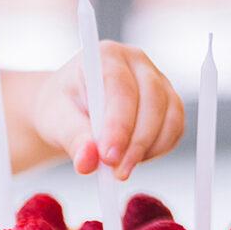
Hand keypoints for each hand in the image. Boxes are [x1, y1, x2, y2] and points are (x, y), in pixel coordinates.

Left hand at [33, 41, 184, 179]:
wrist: (70, 110)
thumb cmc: (62, 109)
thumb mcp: (56, 121)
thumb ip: (72, 138)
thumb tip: (88, 161)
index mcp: (106, 56)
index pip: (120, 87)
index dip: (118, 124)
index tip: (108, 157)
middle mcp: (137, 63)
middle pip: (151, 100)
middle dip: (136, 143)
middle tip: (118, 172)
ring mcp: (157, 82)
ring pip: (169, 116)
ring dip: (148, 149)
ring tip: (121, 169)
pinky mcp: (168, 104)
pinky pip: (174, 129)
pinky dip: (158, 150)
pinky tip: (134, 159)